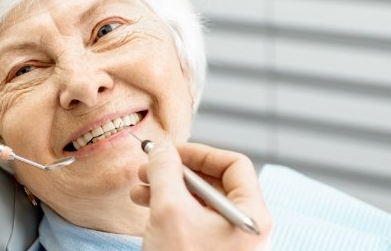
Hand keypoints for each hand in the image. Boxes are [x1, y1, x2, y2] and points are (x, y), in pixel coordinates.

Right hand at [130, 142, 271, 250]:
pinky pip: (195, 222)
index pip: (234, 165)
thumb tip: (161, 149)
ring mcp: (230, 244)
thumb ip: (165, 171)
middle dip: (176, 172)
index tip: (169, 151)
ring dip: (167, 190)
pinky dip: (171, 210)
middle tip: (147, 168)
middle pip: (215, 183)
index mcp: (252, 214)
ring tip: (138, 190)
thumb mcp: (169, 209)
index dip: (199, 153)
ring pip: (200, 203)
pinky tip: (146, 207)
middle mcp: (246, 228)